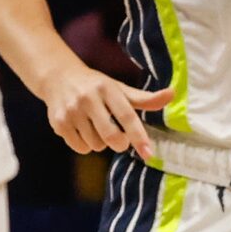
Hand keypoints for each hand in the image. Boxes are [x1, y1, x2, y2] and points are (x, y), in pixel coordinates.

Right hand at [42, 63, 173, 157]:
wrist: (58, 77)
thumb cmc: (96, 86)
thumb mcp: (118, 88)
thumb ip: (144, 98)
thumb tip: (172, 95)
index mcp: (107, 88)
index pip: (127, 116)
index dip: (139, 136)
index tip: (149, 154)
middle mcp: (88, 98)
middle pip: (111, 136)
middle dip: (120, 143)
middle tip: (119, 139)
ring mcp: (72, 111)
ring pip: (96, 145)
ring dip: (101, 142)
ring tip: (95, 126)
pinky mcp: (59, 123)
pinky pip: (81, 148)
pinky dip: (86, 145)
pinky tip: (82, 130)